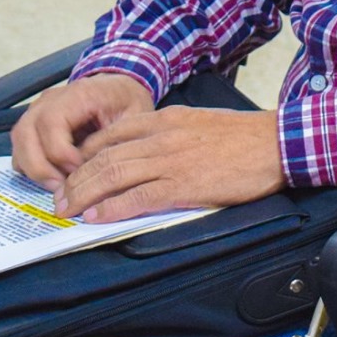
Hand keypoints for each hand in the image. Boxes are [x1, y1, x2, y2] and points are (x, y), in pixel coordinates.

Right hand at [11, 74, 153, 190]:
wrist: (119, 89)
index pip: (51, 123)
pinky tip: (53, 178)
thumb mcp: (135, 118)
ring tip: (58, 188)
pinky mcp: (34, 124)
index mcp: (77, 94)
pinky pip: (20, 147)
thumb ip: (116, 142)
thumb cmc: (127, 103)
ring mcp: (37, 110)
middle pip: (26, 133)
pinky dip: (30, 166)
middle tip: (62, 189)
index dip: (60, 154)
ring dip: (34, 169)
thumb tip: (100, 175)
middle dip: (41, 167)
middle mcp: (50, 99)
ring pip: (19, 141)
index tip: (79, 172)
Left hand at [54, 106, 285, 222]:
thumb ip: (169, 134)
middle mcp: (161, 137)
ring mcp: (170, 161)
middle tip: (59, 198)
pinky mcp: (183, 185)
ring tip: (66, 210)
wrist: (277, 144)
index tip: (73, 170)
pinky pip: (137, 197)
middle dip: (75, 179)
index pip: (111, 134)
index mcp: (165, 120)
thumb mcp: (199, 123)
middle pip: (104, 156)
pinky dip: (111, 208)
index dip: (85, 154)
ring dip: (83, 194)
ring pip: (112, 175)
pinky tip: (95, 217)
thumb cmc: (243, 137)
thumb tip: (145, 152)